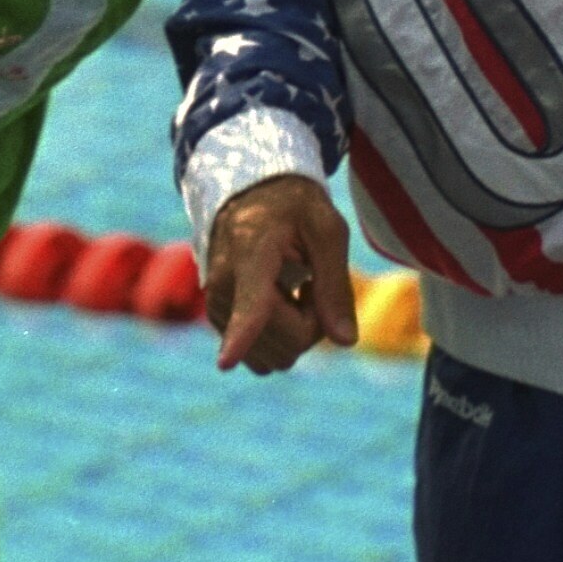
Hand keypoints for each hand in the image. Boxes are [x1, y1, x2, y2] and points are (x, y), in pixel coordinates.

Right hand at [205, 174, 357, 374]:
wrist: (250, 198)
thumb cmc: (294, 210)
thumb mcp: (328, 231)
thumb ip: (336, 286)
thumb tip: (345, 342)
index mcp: (252, 254)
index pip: (251, 301)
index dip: (242, 334)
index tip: (225, 364)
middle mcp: (224, 287)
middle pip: (288, 342)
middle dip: (314, 322)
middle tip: (313, 279)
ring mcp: (217, 309)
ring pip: (276, 357)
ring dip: (297, 331)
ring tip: (295, 287)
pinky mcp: (218, 324)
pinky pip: (263, 357)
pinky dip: (280, 339)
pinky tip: (280, 303)